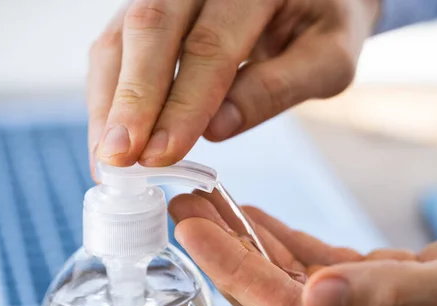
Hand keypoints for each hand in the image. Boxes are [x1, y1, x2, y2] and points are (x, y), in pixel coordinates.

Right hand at [87, 0, 379, 172]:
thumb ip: (277, 88)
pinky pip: (118, 41)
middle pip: (152, 28)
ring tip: (107, 156)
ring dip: (110, 100)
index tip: (162, 155)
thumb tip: (215, 129)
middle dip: (131, 101)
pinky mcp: (153, 3)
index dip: (183, 103)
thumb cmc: (324, 22)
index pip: (211, 44)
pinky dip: (111, 90)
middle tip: (118, 159)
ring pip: (123, 34)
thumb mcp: (328, 58)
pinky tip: (111, 130)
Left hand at [169, 193, 436, 305]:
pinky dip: (285, 243)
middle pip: (277, 298)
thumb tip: (315, 297)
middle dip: (227, 254)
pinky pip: (318, 266)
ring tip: (211, 206)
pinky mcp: (382, 289)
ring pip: (291, 281)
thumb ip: (396, 295)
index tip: (192, 230)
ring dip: (249, 243)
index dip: (234, 269)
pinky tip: (258, 220)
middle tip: (187, 209)